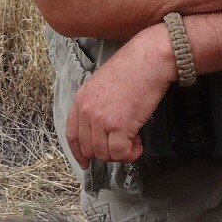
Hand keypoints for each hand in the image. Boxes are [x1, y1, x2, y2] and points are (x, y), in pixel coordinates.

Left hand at [66, 27, 177, 166]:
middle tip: (123, 146)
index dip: (79, 152)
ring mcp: (101, 120)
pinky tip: (139, 145)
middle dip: (107, 153)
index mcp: (81, 100)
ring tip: (135, 142)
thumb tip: (104, 126)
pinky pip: (120, 152)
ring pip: (105, 154)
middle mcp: (87, 112)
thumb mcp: (102, 83)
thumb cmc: (132, 68)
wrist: (148, 60)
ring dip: (121, 153)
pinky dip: (131, 154)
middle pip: (89, 148)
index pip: (72, 135)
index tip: (86, 162)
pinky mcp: (119, 126)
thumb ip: (97, 104)